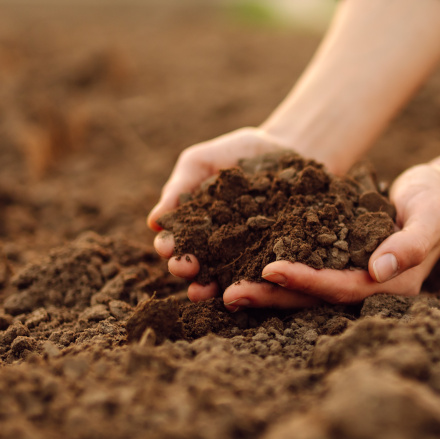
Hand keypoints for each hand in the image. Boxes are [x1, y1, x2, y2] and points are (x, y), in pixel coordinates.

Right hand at [150, 127, 302, 300]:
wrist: (285, 148)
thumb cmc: (235, 154)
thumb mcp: (201, 163)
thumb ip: (179, 189)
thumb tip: (153, 222)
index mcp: (193, 227)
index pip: (175, 241)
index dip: (169, 246)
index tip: (166, 248)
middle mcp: (215, 247)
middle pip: (196, 264)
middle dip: (187, 269)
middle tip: (185, 269)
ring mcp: (245, 253)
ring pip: (225, 275)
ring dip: (213, 285)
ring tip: (207, 290)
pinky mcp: (274, 255)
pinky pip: (263, 269)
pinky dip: (255, 278)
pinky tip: (250, 283)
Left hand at [214, 162, 439, 308]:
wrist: (437, 194)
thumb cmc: (435, 201)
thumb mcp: (429, 215)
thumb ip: (410, 244)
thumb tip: (378, 270)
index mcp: (389, 286)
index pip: (339, 288)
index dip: (303, 280)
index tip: (268, 269)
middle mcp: (367, 291)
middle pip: (313, 298)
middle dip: (271, 296)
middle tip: (229, 293)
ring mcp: (351, 281)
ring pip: (301, 292)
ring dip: (264, 292)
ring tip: (223, 289)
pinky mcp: (338, 267)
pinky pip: (302, 274)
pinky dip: (272, 274)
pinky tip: (238, 268)